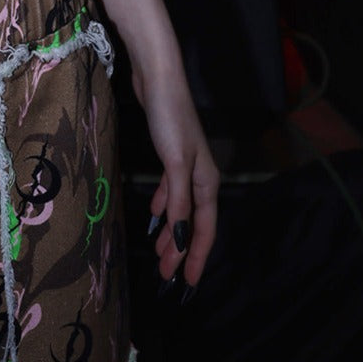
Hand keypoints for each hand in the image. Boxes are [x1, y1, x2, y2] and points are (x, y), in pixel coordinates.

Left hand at [133, 65, 219, 290]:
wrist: (157, 78)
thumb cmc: (169, 118)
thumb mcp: (175, 163)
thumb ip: (179, 201)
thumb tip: (181, 237)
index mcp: (206, 182)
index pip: (204, 228)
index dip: (197, 256)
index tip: (187, 283)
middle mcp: (200, 176)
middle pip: (193, 221)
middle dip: (181, 249)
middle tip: (166, 275)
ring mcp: (185, 165)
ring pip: (180, 208)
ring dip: (171, 230)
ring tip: (160, 252)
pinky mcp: (169, 154)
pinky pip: (170, 190)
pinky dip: (164, 205)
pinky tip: (155, 214)